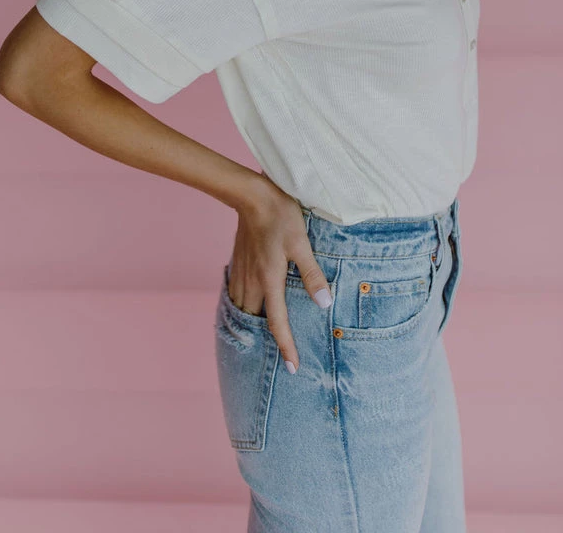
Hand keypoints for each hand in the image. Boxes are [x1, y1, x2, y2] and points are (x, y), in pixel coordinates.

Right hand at [229, 174, 332, 372]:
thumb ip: (312, 274)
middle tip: (278, 356)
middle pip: (255, 321)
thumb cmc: (280, 216)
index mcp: (270, 280)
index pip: (277, 322)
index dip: (286, 347)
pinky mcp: (238, 263)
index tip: (292, 368)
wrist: (250, 194)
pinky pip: (238, 294)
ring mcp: (242, 272)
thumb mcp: (302, 243)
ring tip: (264, 337)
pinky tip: (250, 306)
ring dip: (252, 325)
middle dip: (264, 340)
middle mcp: (253, 281)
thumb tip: (324, 304)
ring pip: (243, 309)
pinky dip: (243, 307)